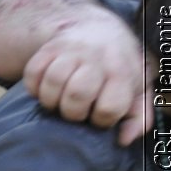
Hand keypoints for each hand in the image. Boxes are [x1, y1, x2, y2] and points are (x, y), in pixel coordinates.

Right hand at [22, 11, 150, 145]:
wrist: (98, 30)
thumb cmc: (118, 69)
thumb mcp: (137, 90)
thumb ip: (138, 118)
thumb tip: (122, 140)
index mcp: (122, 73)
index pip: (108, 107)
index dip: (101, 120)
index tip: (99, 116)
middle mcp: (97, 59)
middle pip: (77, 94)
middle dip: (72, 113)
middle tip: (75, 112)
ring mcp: (70, 51)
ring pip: (52, 82)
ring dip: (50, 101)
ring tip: (57, 102)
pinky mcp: (48, 49)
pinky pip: (32, 73)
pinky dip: (33, 88)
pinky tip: (44, 90)